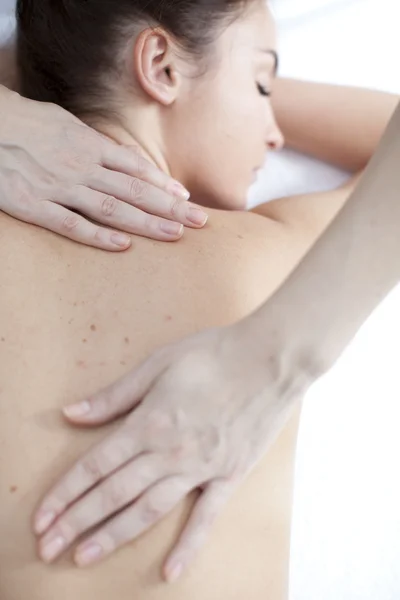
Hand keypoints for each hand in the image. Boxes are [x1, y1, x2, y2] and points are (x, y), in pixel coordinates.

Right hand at [0, 88, 207, 249]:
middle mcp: (80, 166)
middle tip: (200, 221)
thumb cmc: (27, 124)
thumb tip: (128, 159)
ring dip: (147, 222)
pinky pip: (70, 223)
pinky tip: (123, 245)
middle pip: (134, 190)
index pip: (135, 168)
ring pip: (110, 208)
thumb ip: (98, 145)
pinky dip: (97, 235)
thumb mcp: (67, 125)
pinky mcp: (33, 204)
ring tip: (176, 234)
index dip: (163, 185)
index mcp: (87, 145)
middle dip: (170, 207)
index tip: (186, 198)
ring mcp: (58, 186)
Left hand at [33, 318, 314, 581]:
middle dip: (77, 522)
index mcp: (149, 422)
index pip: (95, 465)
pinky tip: (171, 571)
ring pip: (149, 510)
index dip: (64, 493)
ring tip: (85, 557)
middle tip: (49, 547)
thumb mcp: (158, 363)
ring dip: (114, 535)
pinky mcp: (229, 475)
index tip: (42, 516)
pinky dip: (189, 546)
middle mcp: (170, 451)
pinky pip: (206, 517)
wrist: (270, 359)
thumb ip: (114, 395)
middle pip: (114, 493)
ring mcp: (201, 467)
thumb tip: (72, 413)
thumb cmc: (213, 354)